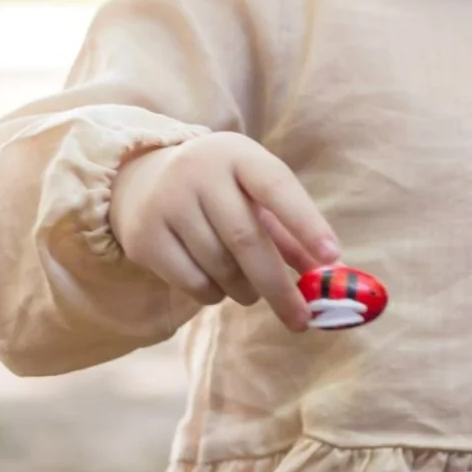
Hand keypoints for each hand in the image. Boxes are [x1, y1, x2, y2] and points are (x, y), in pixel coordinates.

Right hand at [109, 132, 340, 332]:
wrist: (139, 179)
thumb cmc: (217, 190)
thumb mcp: (252, 193)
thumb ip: (289, 231)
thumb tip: (329, 272)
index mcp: (236, 153)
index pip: (276, 186)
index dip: (306, 222)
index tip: (332, 258)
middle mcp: (198, 171)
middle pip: (245, 238)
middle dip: (279, 285)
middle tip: (302, 319)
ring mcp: (166, 202)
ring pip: (220, 266)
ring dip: (246, 290)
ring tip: (251, 291)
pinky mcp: (144, 237)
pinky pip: (193, 282)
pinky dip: (215, 294)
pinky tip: (218, 285)